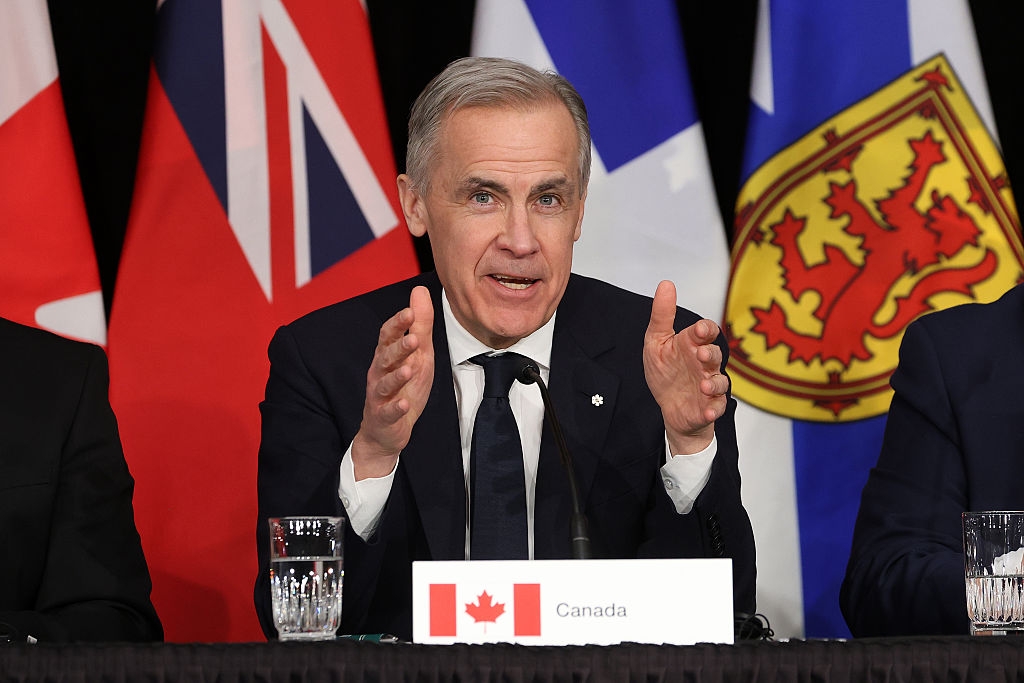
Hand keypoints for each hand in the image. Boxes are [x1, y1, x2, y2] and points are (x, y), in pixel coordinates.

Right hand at [351, 286, 433, 478]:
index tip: (410, 312)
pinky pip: (388, 411)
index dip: (398, 324)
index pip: (388, 335)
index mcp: (387, 355)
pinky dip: (396, 407)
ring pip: (384, 383)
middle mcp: (379, 372)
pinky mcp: (383, 416)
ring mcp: (379, 395)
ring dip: (396, 377)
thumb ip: (420, 325)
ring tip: (408, 370)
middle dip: (398, 348)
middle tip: (414, 340)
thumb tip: (419, 290)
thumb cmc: (404, 386)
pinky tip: (405, 404)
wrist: (387, 429)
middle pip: (385, 357)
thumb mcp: (418, 354)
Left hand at [643, 280, 728, 453]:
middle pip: (715, 354)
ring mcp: (709, 385)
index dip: (705, 329)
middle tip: (701, 355)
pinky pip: (716, 407)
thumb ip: (662, 315)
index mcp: (692, 345)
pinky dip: (712, 409)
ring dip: (714, 384)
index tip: (700, 330)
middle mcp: (704, 364)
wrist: (669, 407)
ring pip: (720, 381)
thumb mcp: (656, 342)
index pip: (706, 331)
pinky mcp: (709, 406)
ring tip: (705, 387)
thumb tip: (666, 285)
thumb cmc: (666, 372)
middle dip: (711, 354)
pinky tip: (706, 409)